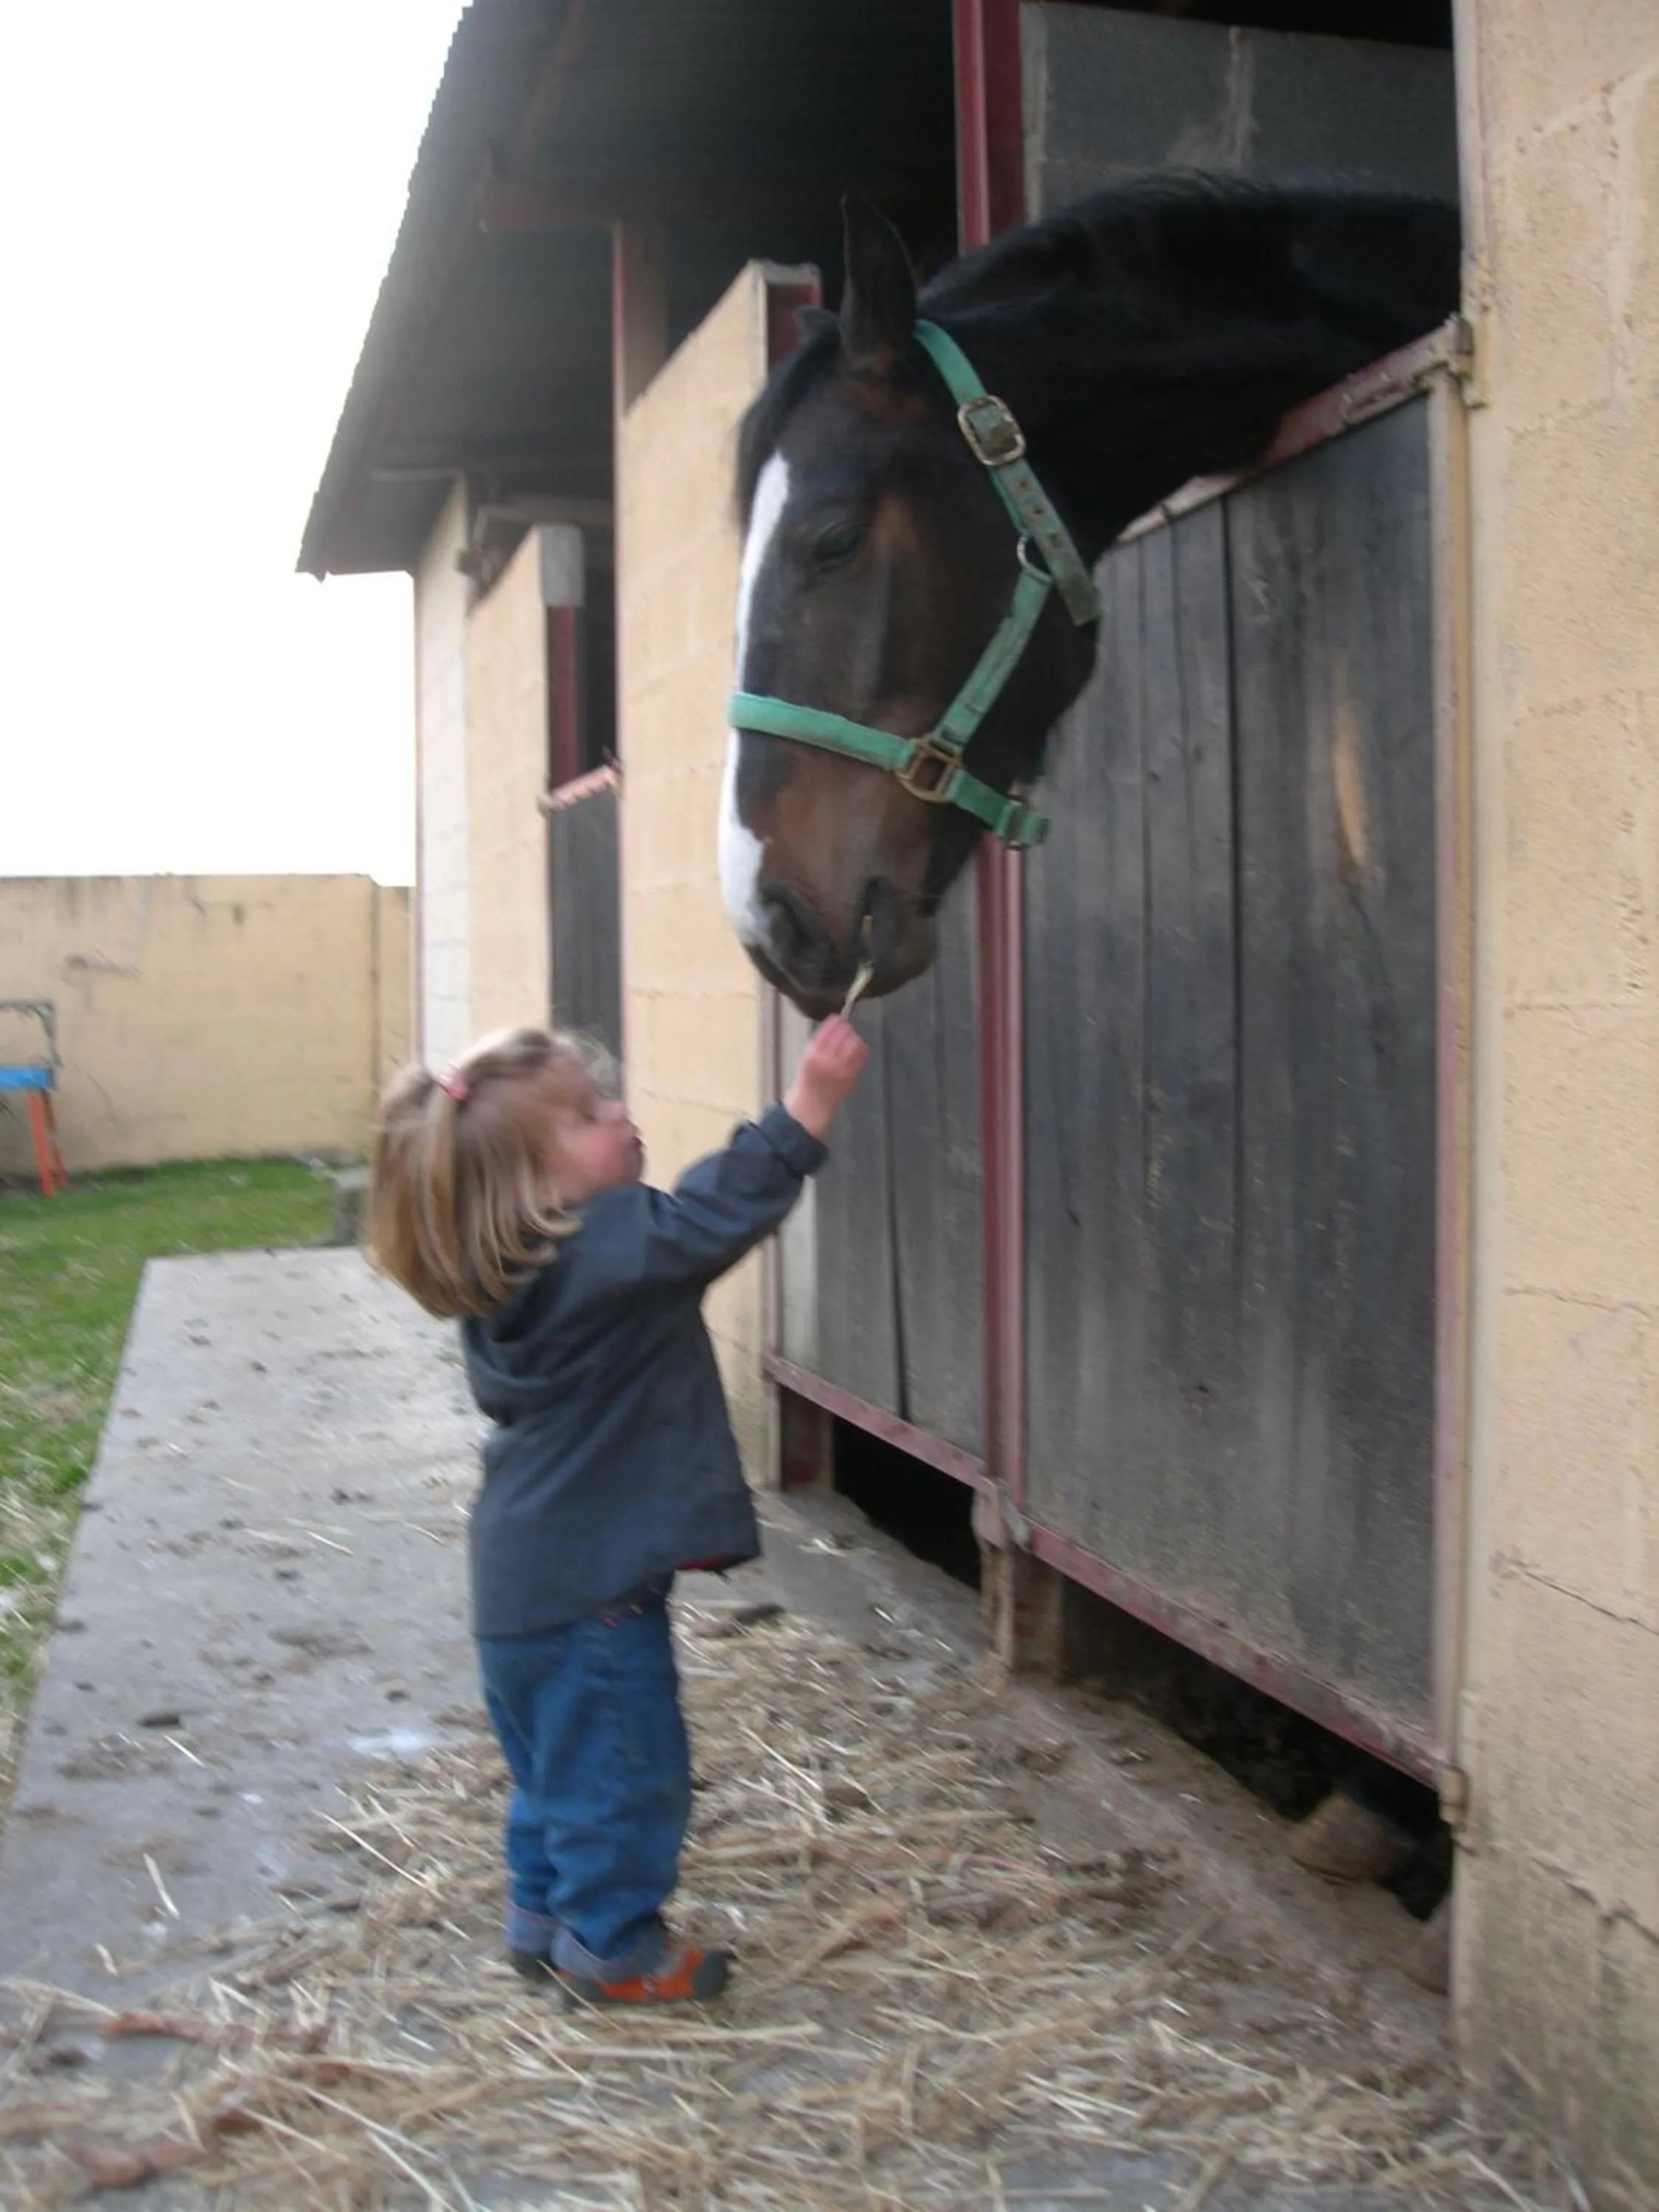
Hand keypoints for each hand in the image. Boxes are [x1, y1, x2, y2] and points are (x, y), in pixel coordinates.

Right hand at [784, 1016, 869, 1138]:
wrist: (811, 1106)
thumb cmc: (808, 1080)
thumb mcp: (806, 1058)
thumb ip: (819, 1043)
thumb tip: (835, 1024)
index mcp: (812, 1054)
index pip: (827, 1030)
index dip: (835, 1022)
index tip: (838, 1018)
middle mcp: (827, 1060)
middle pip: (843, 1035)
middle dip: (846, 1029)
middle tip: (847, 1027)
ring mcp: (841, 1069)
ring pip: (854, 1044)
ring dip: (855, 1038)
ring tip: (853, 1037)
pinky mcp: (851, 1077)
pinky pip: (861, 1057)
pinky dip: (861, 1050)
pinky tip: (859, 1048)